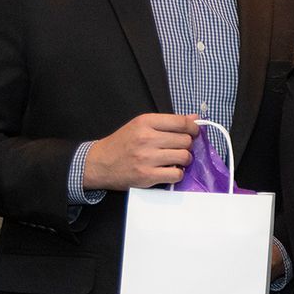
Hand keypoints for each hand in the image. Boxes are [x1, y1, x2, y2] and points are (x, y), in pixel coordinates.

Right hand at [83, 113, 198, 188]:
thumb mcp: (140, 126)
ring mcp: (147, 158)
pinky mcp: (147, 176)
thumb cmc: (122, 144)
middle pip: (185, 140)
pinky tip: (168, 171)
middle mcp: (146, 138)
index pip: (181, 122)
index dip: (193, 128)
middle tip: (178, 148)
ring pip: (184, 157)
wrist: (98, 164)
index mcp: (145, 122)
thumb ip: (167, 122)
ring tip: (175, 160)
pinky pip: (176, 174)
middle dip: (187, 145)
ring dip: (184, 160)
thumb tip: (194, 118)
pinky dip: (176, 174)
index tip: (194, 132)